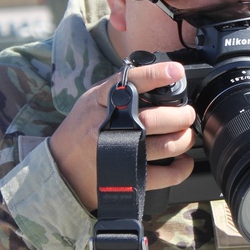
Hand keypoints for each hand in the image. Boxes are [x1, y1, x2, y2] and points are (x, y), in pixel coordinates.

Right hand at [49, 61, 196, 210]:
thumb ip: (118, 88)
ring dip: (184, 139)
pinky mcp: (127, 179)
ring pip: (165, 147)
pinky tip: (183, 161)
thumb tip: (157, 75)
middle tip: (188, 114)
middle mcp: (109, 127)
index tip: (175, 71)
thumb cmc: (81, 130)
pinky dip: (181, 168)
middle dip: (181, 115)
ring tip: (186, 134)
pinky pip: (164, 176)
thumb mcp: (91, 101)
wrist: (62, 169)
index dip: (155, 75)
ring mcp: (118, 154)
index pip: (129, 82)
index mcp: (100, 102)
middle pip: (154, 119)